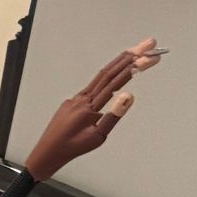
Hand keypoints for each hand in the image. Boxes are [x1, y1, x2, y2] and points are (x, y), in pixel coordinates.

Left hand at [25, 38, 161, 179]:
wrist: (46, 153)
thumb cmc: (72, 148)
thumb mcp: (97, 136)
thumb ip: (114, 114)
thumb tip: (128, 95)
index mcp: (90, 106)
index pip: (116, 81)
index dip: (135, 66)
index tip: (151, 57)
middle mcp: (83, 97)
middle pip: (110, 71)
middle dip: (131, 55)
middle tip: (150, 43)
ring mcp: (76, 98)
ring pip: (101, 76)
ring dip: (120, 63)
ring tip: (136, 52)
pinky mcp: (72, 102)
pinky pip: (92, 85)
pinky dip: (107, 75)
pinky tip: (114, 74)